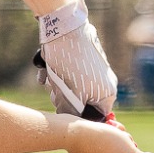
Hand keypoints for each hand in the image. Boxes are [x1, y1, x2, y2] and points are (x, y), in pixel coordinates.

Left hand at [36, 0, 118, 116]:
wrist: (63, 28)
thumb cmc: (69, 64)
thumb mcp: (70, 96)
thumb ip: (73, 115)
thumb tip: (72, 124)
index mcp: (107, 94)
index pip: (95, 118)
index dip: (77, 118)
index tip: (64, 112)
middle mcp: (103, 82)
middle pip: (80, 103)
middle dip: (64, 99)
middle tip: (56, 91)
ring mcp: (91, 69)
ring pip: (69, 89)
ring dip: (56, 86)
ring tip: (51, 76)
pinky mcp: (78, 58)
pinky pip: (63, 74)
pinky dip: (53, 74)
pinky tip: (46, 68)